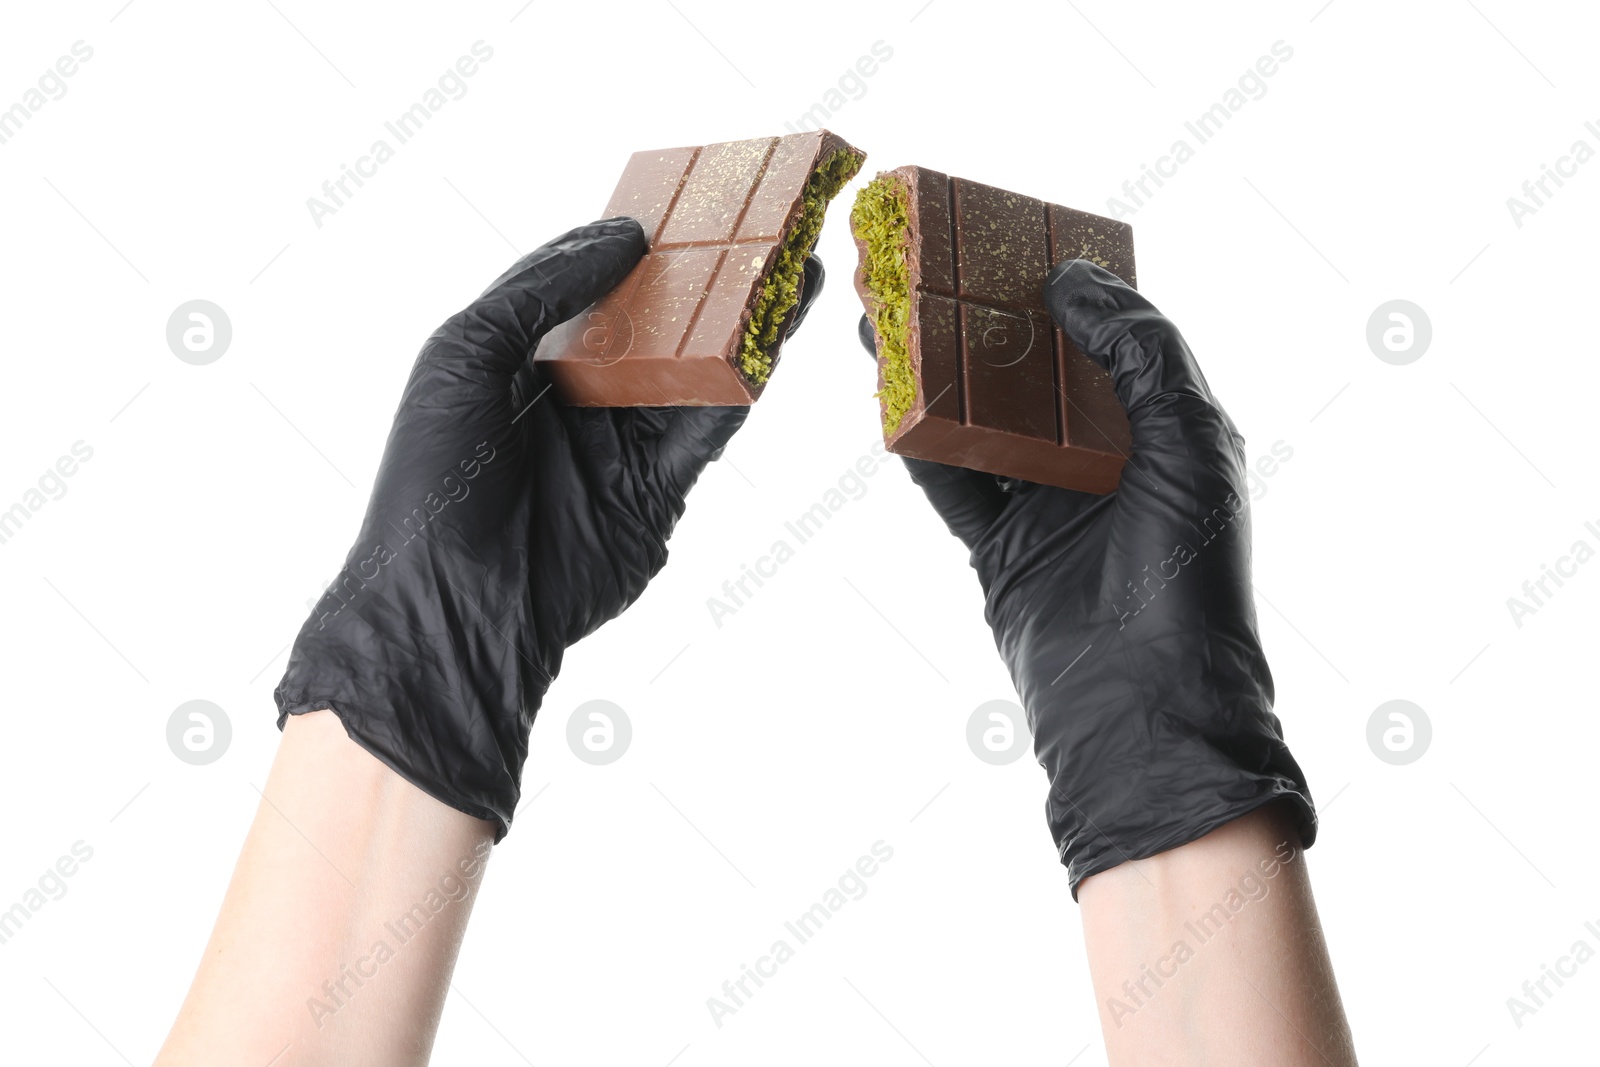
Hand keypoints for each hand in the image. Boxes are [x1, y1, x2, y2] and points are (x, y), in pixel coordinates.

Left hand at [276, 217, 824, 833]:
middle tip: (765, 229)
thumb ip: (541, 288)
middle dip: (708, 279)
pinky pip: (708, 428)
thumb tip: (619, 235)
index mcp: (520, 358)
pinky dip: (743, 385)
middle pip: (656, 324)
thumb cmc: (436, 477)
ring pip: (694, 370)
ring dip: (745, 324)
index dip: (640, 245)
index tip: (690, 202)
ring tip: (797, 272)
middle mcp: (576, 396)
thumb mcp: (465, 352)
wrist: (458, 603)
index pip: (593, 285)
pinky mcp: (657, 491)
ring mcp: (619, 444)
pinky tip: (776, 342)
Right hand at [858, 260, 1313, 894]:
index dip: (1050, 282)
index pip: (1100, 332)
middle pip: (1026, 368)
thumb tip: (1075, 279)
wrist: (1144, 710)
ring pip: (978, 417)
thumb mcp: (1188, 442)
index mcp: (1161, 424)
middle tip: (918, 264)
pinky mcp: (1000, 549)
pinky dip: (917, 439)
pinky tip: (884, 394)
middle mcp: (1103, 457)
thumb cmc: (1188, 578)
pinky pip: (951, 481)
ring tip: (881, 312)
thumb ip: (1138, 351)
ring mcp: (1047, 503)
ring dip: (931, 368)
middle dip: (973, 316)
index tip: (996, 233)